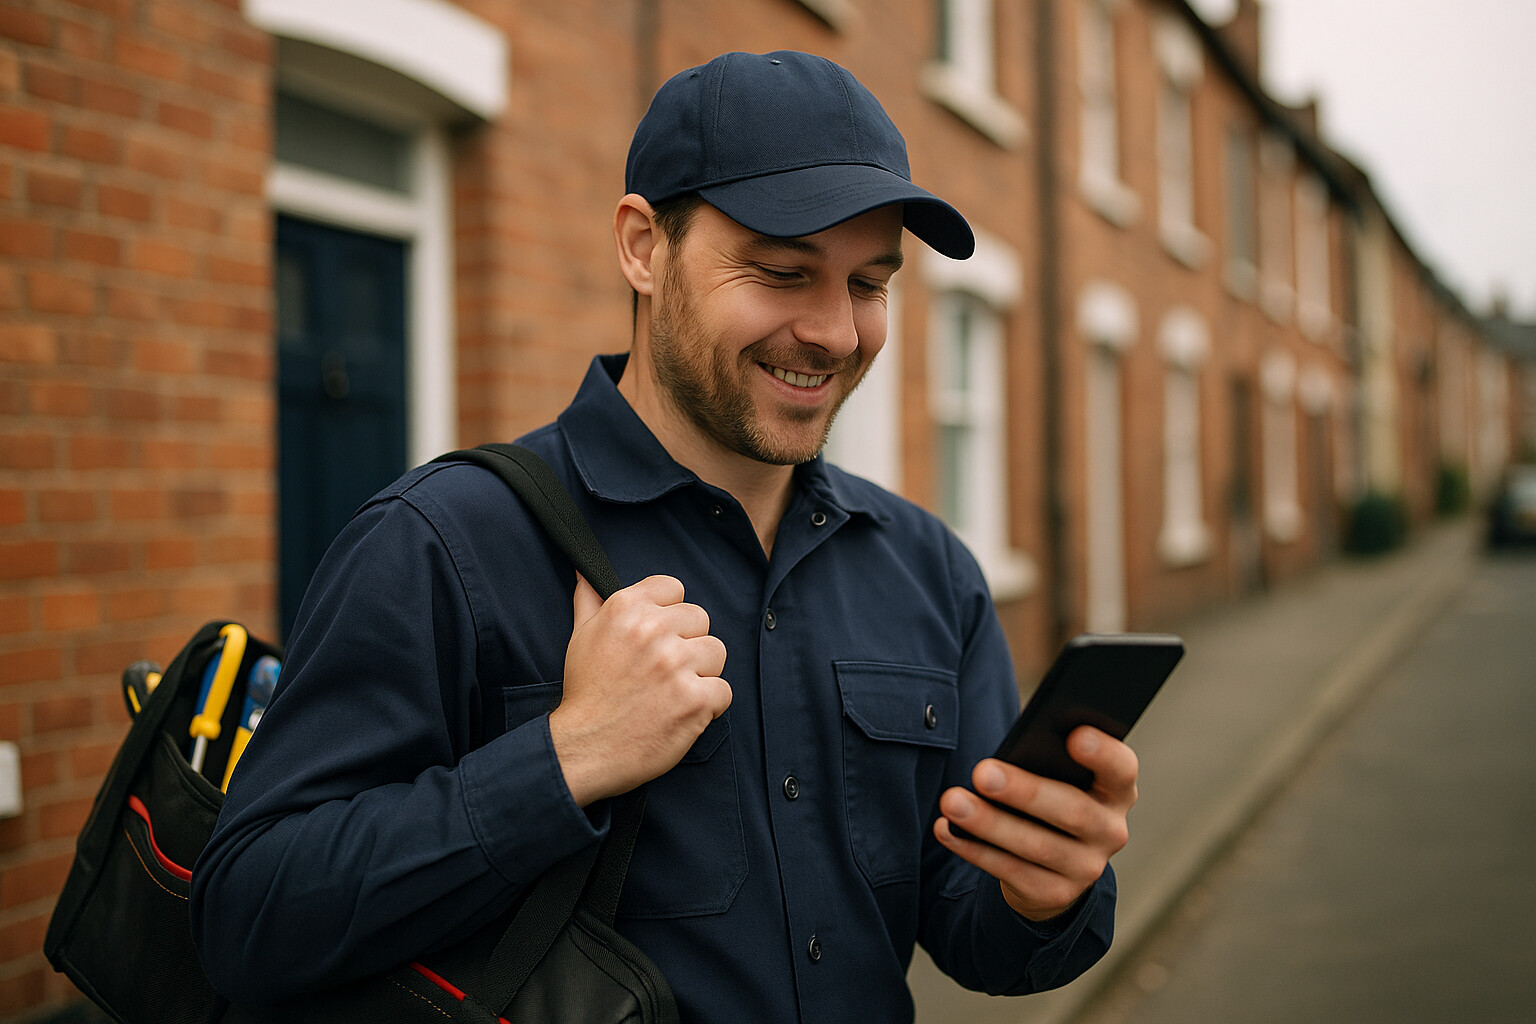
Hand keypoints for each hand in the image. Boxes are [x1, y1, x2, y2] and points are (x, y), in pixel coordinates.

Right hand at [549, 574, 730, 805]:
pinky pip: (723, 690)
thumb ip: (589, 600)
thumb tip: (586, 573)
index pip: (674, 588)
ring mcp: (676, 664)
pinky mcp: (694, 699)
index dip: (670, 613)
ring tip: (673, 692)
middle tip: (663, 671)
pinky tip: (681, 713)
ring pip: (717, 651)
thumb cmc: (585, 693)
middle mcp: (652, 630)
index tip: (659, 636)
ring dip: (702, 673)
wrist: (584, 749)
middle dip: (687, 644)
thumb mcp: (580, 637)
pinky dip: (708, 706)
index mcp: (626, 608)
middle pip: (700, 619)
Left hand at [934, 726, 1137, 920]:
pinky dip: (974, 849)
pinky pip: (1010, 871)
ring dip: (989, 823)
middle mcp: (1110, 830)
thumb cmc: (1050, 796)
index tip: (1074, 736)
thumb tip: (1003, 757)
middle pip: (1073, 811)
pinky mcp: (1055, 894)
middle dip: (1024, 791)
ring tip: (952, 800)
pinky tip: (946, 829)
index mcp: (1116, 790)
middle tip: (982, 772)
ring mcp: (1087, 867)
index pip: (1121, 769)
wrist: (1054, 864)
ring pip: (1037, 846)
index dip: (1103, 753)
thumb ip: (1047, 761)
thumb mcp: (1059, 777)